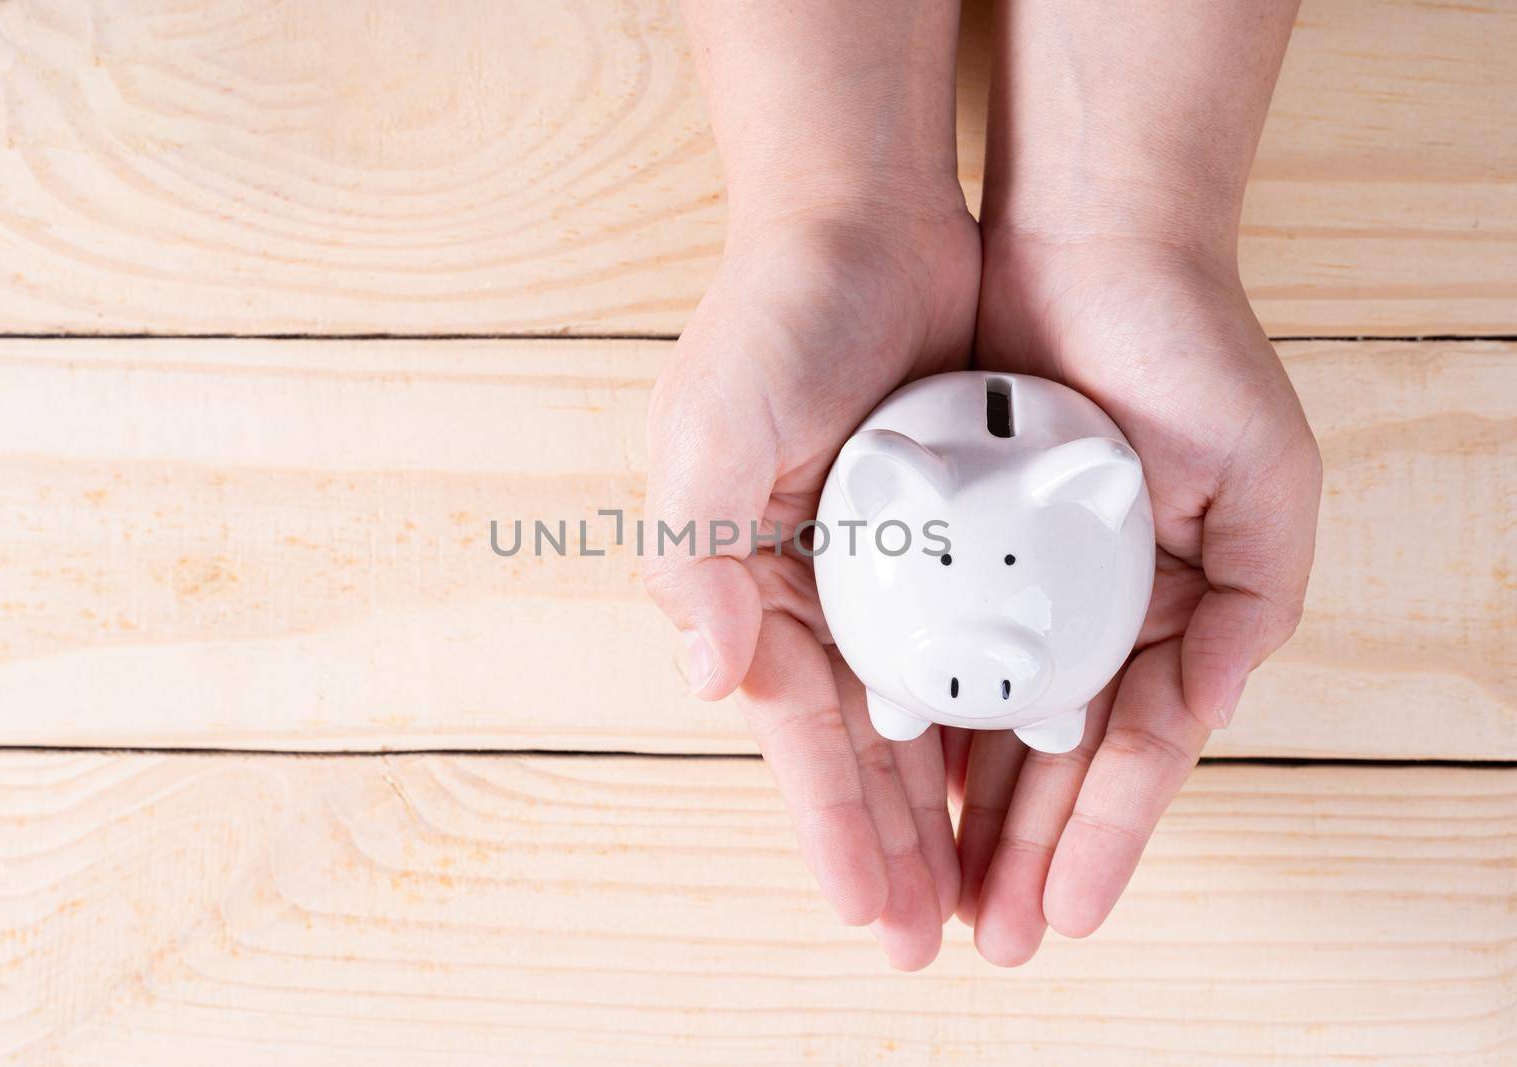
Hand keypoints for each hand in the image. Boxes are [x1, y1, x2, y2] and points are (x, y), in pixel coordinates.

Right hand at [643, 202, 979, 968]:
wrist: (863, 222)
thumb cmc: (770, 323)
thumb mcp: (709, 433)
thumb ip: (694, 558)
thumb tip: (711, 680)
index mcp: (751, 589)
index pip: (800, 739)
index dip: (836, 830)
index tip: (871, 917)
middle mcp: (816, 591)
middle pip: (865, 747)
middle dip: (895, 846)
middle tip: (932, 941)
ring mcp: (889, 566)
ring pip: (927, 712)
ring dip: (949, 800)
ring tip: (982, 887)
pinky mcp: (953, 530)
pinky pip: (981, 640)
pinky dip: (996, 706)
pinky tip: (1023, 768)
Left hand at [953, 229, 1322, 963]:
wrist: (1089, 238)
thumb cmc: (1190, 350)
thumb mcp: (1266, 477)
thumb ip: (1251, 604)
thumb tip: (1200, 713)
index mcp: (1168, 615)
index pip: (1126, 759)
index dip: (1094, 841)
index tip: (1057, 918)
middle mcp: (1089, 612)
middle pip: (1045, 761)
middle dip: (1015, 852)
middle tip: (979, 937)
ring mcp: (1017, 580)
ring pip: (980, 721)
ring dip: (958, 809)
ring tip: (927, 892)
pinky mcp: (945, 539)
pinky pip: (924, 643)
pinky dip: (915, 713)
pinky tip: (894, 778)